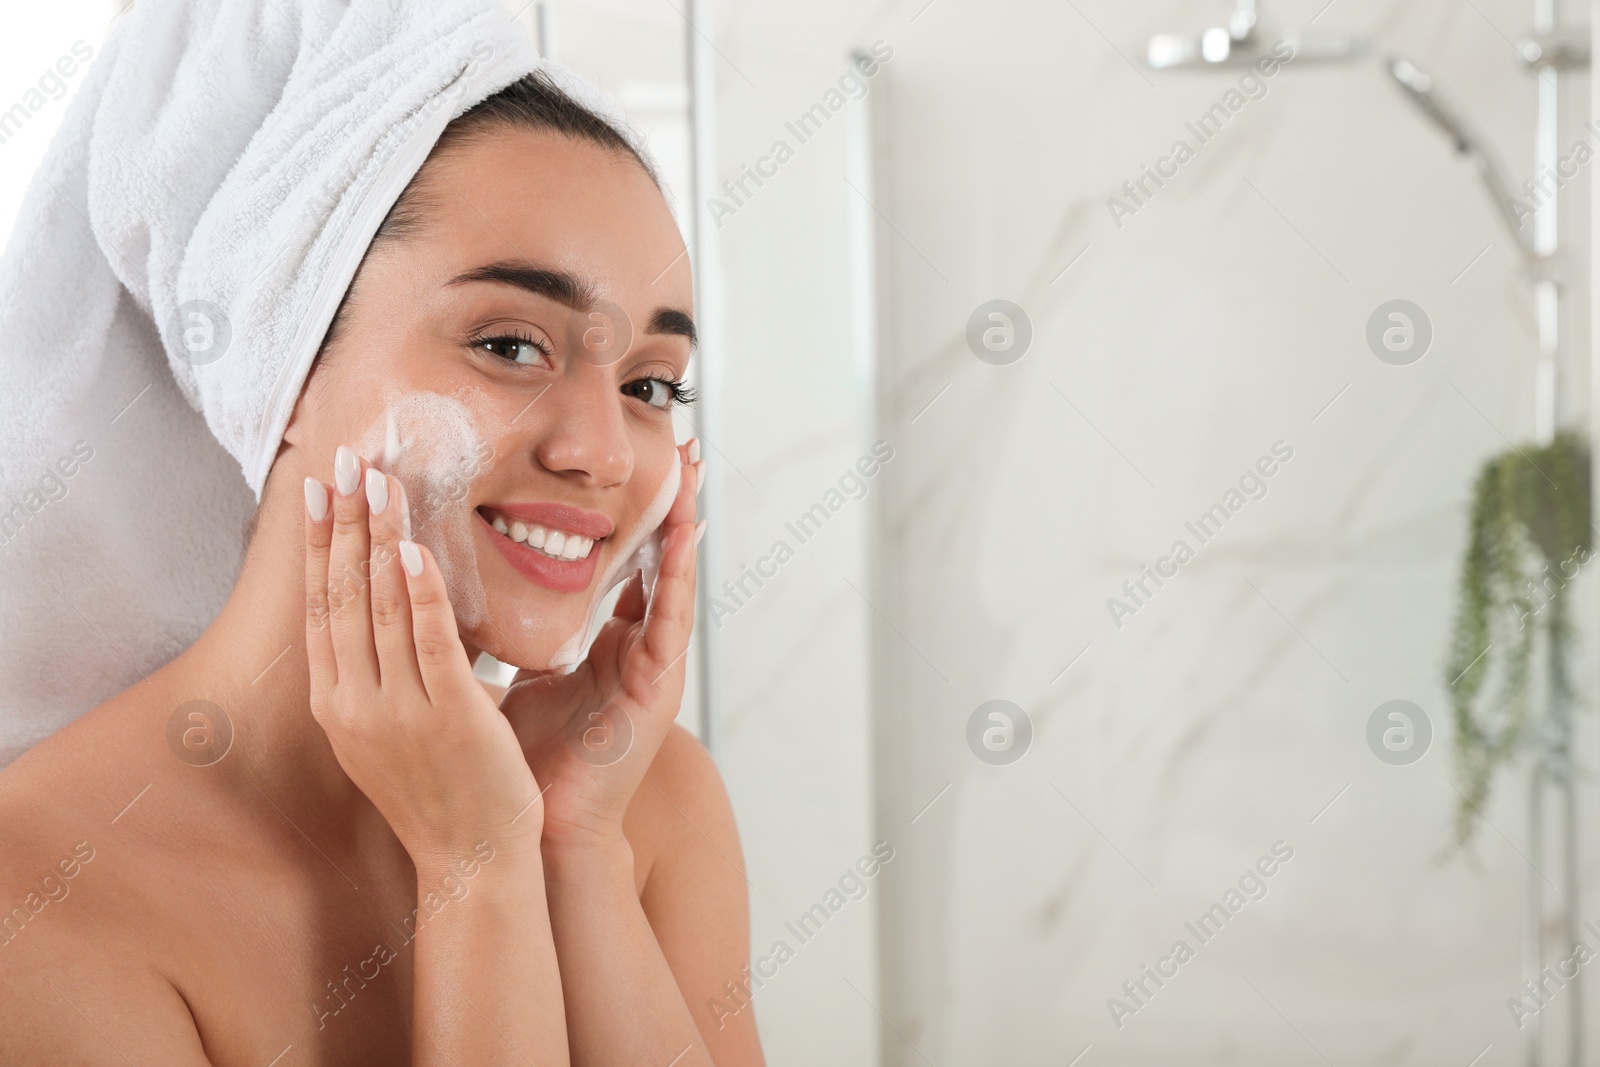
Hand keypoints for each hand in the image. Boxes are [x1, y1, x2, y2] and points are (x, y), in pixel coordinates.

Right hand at [303, 446, 542, 865]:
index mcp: (338, 706)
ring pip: (380, 609)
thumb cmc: (441, 791)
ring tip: (380, 481)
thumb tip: (390, 603)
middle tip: (344, 459)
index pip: (321, 607)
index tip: (319, 488)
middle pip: (341, 595)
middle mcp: (355, 705)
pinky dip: (418, 594)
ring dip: (380, 539)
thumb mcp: (391, 729)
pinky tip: (415, 549)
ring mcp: (398, 712)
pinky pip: (428, 644)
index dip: (319, 543)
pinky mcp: (448, 717)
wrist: (473, 862)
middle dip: (342, 521)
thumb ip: (384, 671)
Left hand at [499, 441, 702, 852]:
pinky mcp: (660, 689)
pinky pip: (671, 618)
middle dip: (672, 501)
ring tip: (693, 469)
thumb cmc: (526, 762)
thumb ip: (514, 633)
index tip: (637, 461)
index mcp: (608, 645)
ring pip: (673, 578)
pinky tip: (683, 533)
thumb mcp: (521, 677)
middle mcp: (639, 649)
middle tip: (687, 444)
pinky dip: (676, 573)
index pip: (624, 562)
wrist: (541, 832)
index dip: (631, 513)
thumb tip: (469, 587)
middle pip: (658, 559)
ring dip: (685, 521)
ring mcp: (655, 667)